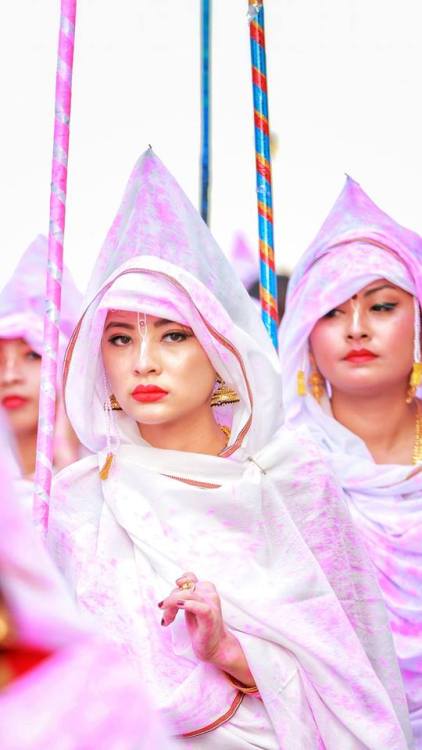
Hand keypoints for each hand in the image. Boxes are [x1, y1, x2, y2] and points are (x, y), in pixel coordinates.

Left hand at [158, 572, 254, 686]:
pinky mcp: (210, 617)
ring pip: (188, 594)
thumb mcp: (191, 607)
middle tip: (166, 619)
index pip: (188, 578)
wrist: (217, 647)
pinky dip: (189, 604)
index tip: (170, 599)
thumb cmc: (202, 627)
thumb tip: (175, 586)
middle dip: (170, 600)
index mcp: (206, 590)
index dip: (177, 585)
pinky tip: (180, 606)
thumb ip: (184, 595)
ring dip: (172, 604)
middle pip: (184, 588)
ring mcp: (211, 605)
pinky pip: (200, 607)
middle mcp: (209, 594)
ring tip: (167, 619)